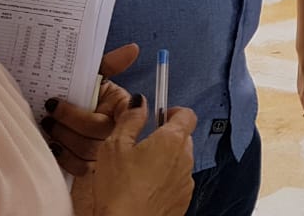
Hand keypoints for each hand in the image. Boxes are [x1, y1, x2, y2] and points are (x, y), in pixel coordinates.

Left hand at [43, 44, 139, 175]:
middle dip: (67, 123)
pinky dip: (64, 158)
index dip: (83, 113)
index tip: (53, 103)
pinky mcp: (94, 170)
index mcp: (126, 107)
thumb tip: (133, 48)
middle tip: (47, 114)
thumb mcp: (96, 77)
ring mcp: (110, 155)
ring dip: (62, 139)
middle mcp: (122, 132)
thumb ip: (110, 64)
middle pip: (98, 134)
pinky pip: (80, 169)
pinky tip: (52, 146)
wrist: (68, 113)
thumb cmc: (85, 94)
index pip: (116, 113)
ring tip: (47, 126)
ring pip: (88, 152)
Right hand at [79, 89, 196, 215]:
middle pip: (184, 137)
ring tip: (140, 170)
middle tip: (143, 144)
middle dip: (166, 136)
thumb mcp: (115, 146)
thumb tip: (139, 102)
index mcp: (172, 140)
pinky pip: (178, 182)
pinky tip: (145, 188)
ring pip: (181, 160)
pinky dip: (166, 180)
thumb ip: (130, 119)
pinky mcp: (182, 200)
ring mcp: (186, 181)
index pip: (187, 114)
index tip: (158, 116)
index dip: (173, 112)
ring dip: (166, 160)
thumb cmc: (119, 191)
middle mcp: (185, 158)